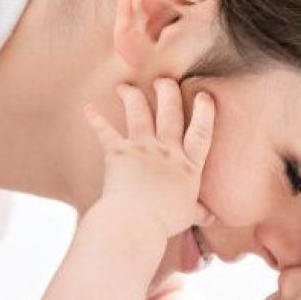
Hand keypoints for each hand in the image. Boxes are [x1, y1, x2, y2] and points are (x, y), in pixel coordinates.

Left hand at [85, 79, 214, 236]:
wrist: (136, 220)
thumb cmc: (164, 220)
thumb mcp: (188, 215)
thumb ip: (200, 212)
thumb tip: (212, 217)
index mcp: (188, 165)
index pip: (201, 133)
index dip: (204, 112)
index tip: (204, 95)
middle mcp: (167, 150)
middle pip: (170, 112)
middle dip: (168, 91)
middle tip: (164, 79)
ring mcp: (142, 148)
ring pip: (139, 112)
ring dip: (132, 96)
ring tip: (125, 87)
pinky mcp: (118, 152)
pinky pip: (105, 132)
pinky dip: (95, 119)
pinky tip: (88, 108)